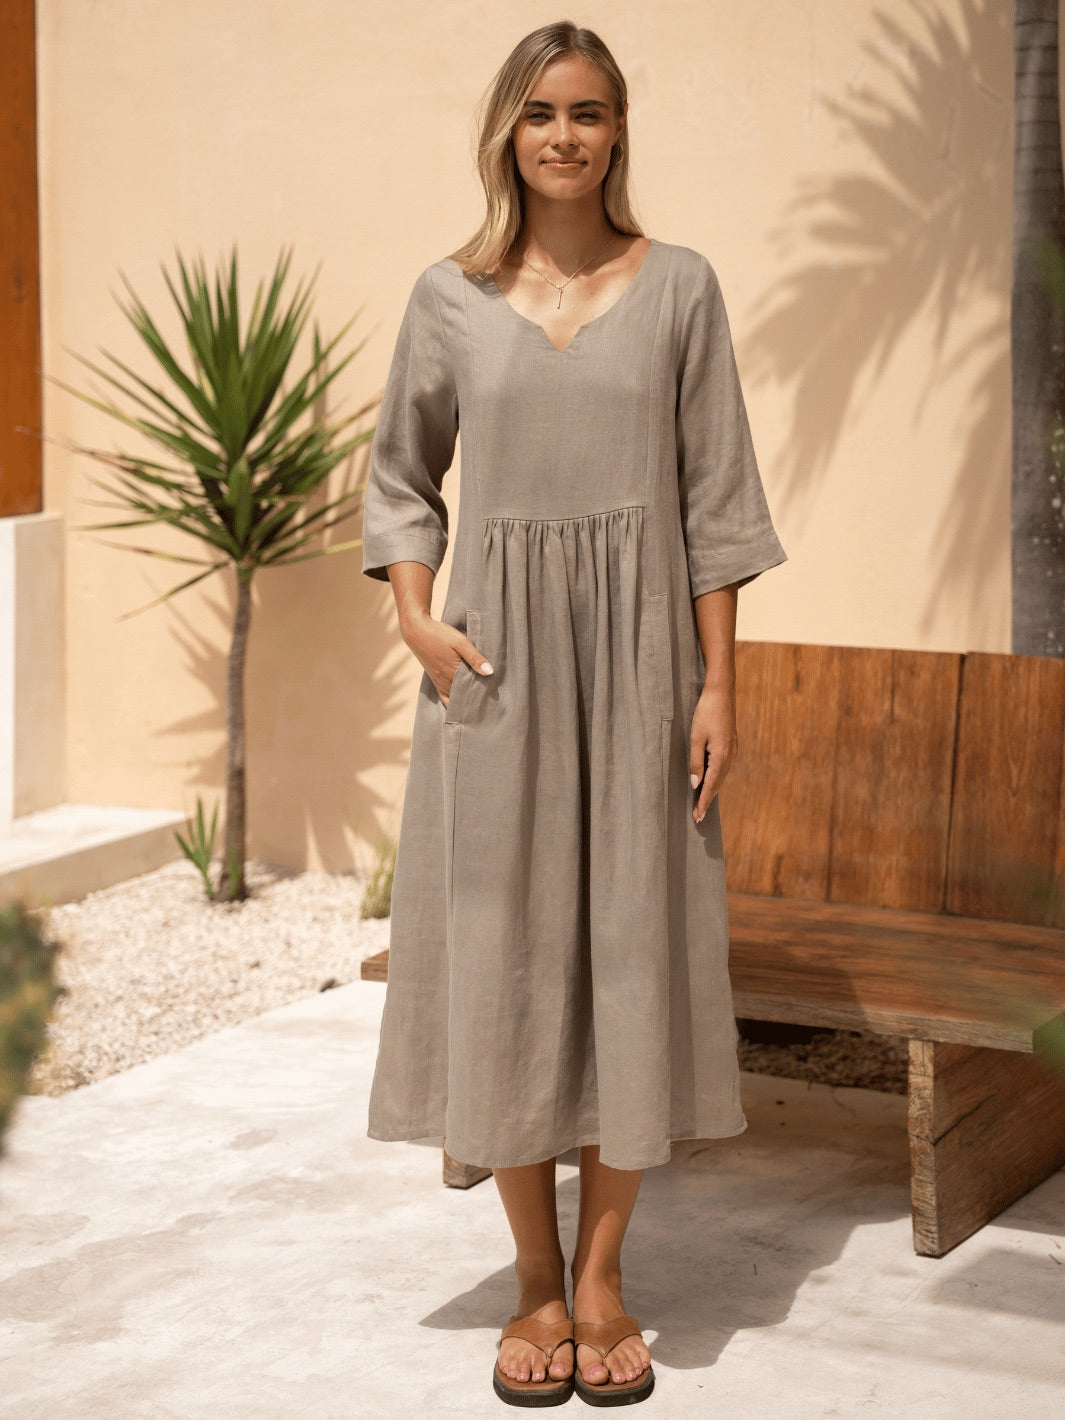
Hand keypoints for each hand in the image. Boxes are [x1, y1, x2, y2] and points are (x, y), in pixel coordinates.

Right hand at [399, 608, 493, 705]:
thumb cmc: (439, 635)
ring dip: (467, 701)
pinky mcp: (435, 681)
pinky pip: (445, 698)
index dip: (486, 693)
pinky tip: (461, 705)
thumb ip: (475, 658)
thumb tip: (490, 672)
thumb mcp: (460, 642)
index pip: (473, 690)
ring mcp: (440, 683)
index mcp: (454, 673)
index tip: (497, 695)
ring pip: (455, 699)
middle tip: (492, 701)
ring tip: (480, 702)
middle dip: (478, 699)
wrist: (417, 631)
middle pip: (465, 697)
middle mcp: (446, 682)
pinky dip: (453, 703)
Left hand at [689, 684, 737, 822]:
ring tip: (703, 803)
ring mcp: (733, 750)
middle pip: (717, 784)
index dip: (703, 802)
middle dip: (707, 800)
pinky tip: (711, 781)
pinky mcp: (731, 745)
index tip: (698, 817)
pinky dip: (716, 778)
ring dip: (712, 790)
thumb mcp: (695, 738)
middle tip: (698, 816)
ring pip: (721, 777)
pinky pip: (724, 768)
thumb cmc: (705, 713)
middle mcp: (730, 756)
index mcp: (721, 756)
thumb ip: (695, 762)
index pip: (710, 786)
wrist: (721, 693)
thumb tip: (696, 784)